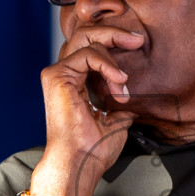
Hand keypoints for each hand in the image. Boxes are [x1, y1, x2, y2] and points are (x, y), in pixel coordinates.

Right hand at [36, 24, 143, 195]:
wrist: (80, 163)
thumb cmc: (94, 149)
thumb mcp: (117, 120)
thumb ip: (120, 104)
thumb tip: (137, 99)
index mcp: (76, 83)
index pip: (93, 48)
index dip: (115, 42)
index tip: (138, 45)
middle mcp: (65, 75)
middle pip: (86, 35)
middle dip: (114, 33)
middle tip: (138, 40)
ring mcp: (58, 73)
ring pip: (87, 39)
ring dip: (113, 53)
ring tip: (124, 81)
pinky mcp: (56, 75)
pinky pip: (87, 53)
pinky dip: (107, 65)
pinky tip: (119, 81)